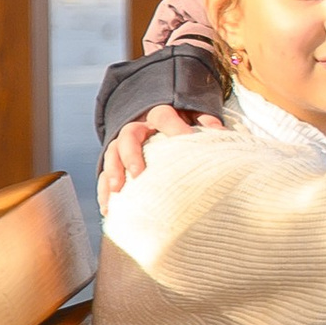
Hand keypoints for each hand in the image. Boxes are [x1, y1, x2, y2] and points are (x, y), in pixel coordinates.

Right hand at [97, 104, 219, 204]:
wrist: (156, 122)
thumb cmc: (181, 124)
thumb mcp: (193, 117)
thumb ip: (205, 122)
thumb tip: (221, 133)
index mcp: (159, 115)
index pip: (164, 116)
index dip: (174, 127)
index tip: (186, 140)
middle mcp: (138, 128)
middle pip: (129, 136)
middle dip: (132, 155)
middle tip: (139, 174)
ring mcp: (123, 145)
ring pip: (112, 154)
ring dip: (112, 173)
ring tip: (117, 192)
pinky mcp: (115, 162)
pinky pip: (104, 174)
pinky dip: (104, 192)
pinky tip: (108, 209)